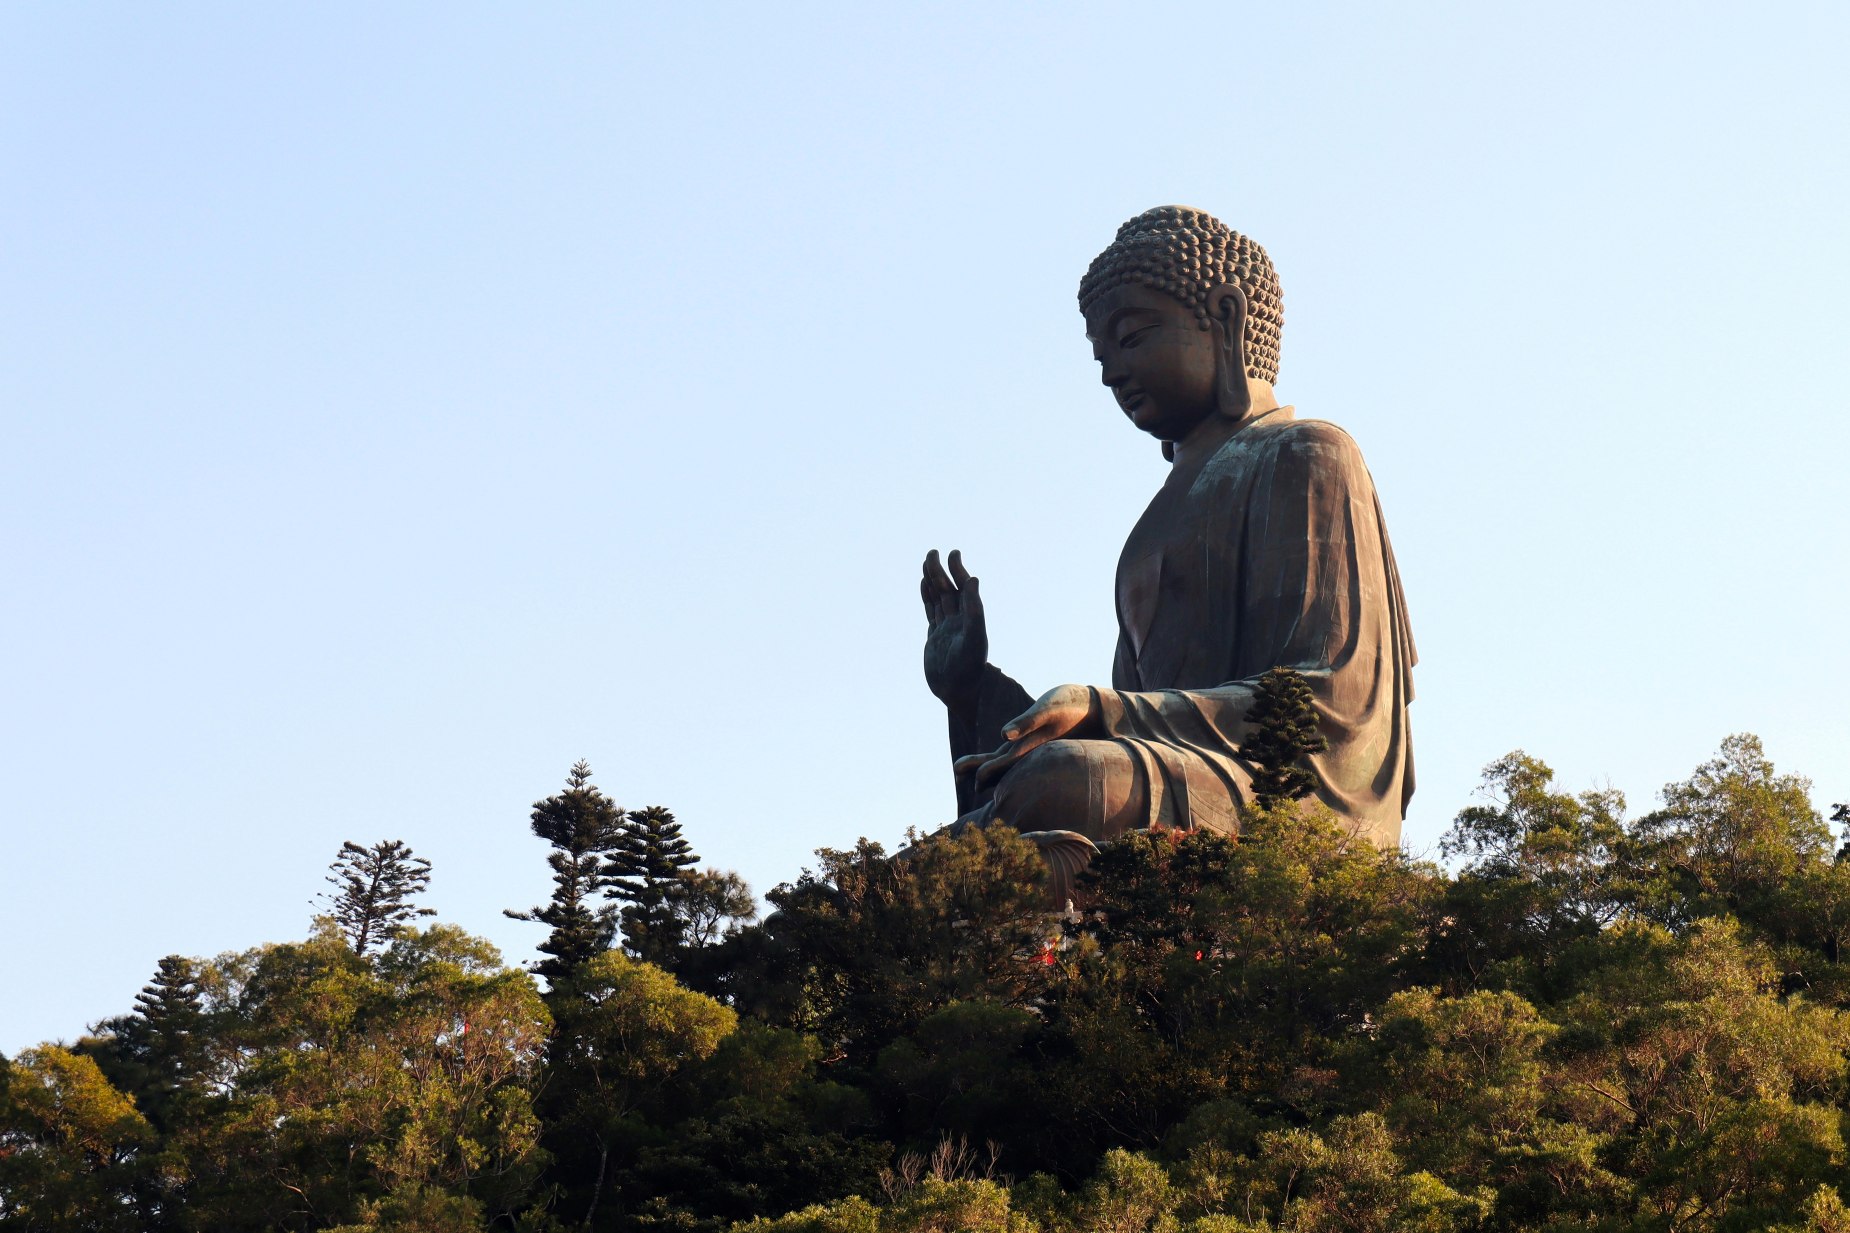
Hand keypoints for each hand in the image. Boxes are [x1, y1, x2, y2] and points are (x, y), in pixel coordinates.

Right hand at [921, 549, 986, 712]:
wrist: (957, 692)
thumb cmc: (969, 668)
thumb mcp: (973, 638)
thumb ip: (974, 610)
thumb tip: (973, 580)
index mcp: (970, 618)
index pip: (963, 588)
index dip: (958, 570)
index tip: (952, 553)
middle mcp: (959, 620)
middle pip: (948, 590)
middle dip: (941, 571)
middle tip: (932, 552)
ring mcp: (946, 627)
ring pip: (938, 598)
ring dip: (933, 580)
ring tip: (927, 562)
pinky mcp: (935, 636)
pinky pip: (930, 611)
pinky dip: (927, 597)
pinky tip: (923, 585)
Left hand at [952, 684, 1096, 789]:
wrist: (1094, 706)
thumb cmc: (1071, 704)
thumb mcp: (1048, 709)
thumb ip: (1027, 722)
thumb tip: (1002, 734)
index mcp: (1030, 749)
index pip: (1002, 765)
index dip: (983, 771)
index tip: (966, 774)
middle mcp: (1030, 752)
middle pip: (1000, 766)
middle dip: (979, 770)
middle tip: (955, 770)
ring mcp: (1033, 746)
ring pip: (1005, 759)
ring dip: (986, 762)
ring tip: (963, 766)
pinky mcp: (1037, 737)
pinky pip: (1015, 749)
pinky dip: (1000, 754)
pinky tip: (996, 752)